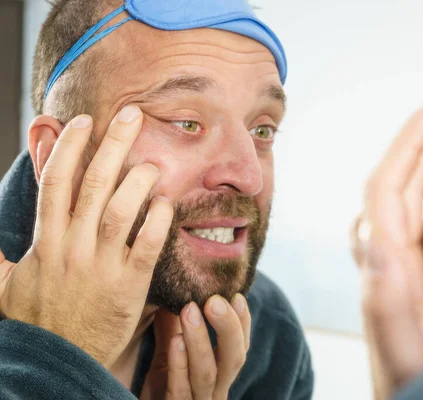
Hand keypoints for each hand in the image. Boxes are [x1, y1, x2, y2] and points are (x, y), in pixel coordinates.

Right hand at [0, 107, 172, 367]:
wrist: (59, 362)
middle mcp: (72, 247)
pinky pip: (146, 247)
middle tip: (133, 115)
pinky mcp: (128, 286)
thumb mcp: (7, 287)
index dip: (70, 149)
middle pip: (94, 184)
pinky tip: (168, 205)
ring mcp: (101, 266)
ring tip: (155, 161)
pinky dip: (158, 224)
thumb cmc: (37, 322)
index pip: (57, 184)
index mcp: (46, 242)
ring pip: (121, 211)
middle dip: (114, 145)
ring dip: (139, 181)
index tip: (84, 123)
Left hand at [140, 294, 250, 399]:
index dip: (243, 322)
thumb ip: (174, 326)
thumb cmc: (157, 390)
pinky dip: (179, 365)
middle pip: (233, 359)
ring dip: (201, 340)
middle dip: (228, 328)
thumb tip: (178, 286)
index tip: (238, 295)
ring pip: (207, 374)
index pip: (239, 346)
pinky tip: (175, 341)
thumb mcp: (167, 355)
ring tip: (190, 310)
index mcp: (218, 375)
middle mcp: (214, 391)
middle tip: (215, 300)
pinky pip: (180, 390)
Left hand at [351, 91, 422, 398]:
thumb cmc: (417, 389)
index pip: (387, 188)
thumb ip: (396, 297)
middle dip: (418, 141)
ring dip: (422, 170)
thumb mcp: (417, 349)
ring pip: (396, 205)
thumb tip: (378, 244)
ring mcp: (386, 276)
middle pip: (389, 186)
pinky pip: (406, 231)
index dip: (410, 140)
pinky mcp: (396, 288)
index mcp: (384, 274)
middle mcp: (379, 268)